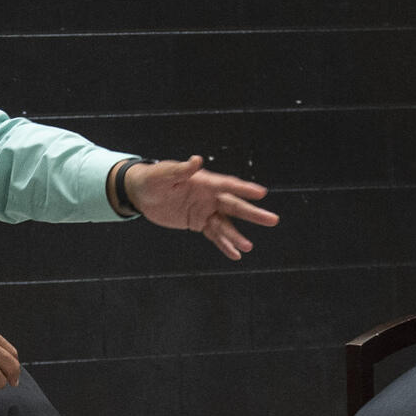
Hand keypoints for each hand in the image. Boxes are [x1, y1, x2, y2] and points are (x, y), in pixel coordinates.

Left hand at [123, 156, 278, 258]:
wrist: (142, 193)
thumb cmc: (153, 178)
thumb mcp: (164, 174)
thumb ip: (181, 170)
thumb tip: (196, 160)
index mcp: (204, 181)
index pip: (228, 185)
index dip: (244, 189)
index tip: (261, 193)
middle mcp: (209, 196)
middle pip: (234, 206)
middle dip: (253, 213)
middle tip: (273, 220)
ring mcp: (205, 210)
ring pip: (225, 224)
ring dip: (236, 236)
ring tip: (248, 246)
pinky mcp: (198, 223)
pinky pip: (213, 235)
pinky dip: (224, 244)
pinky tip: (235, 254)